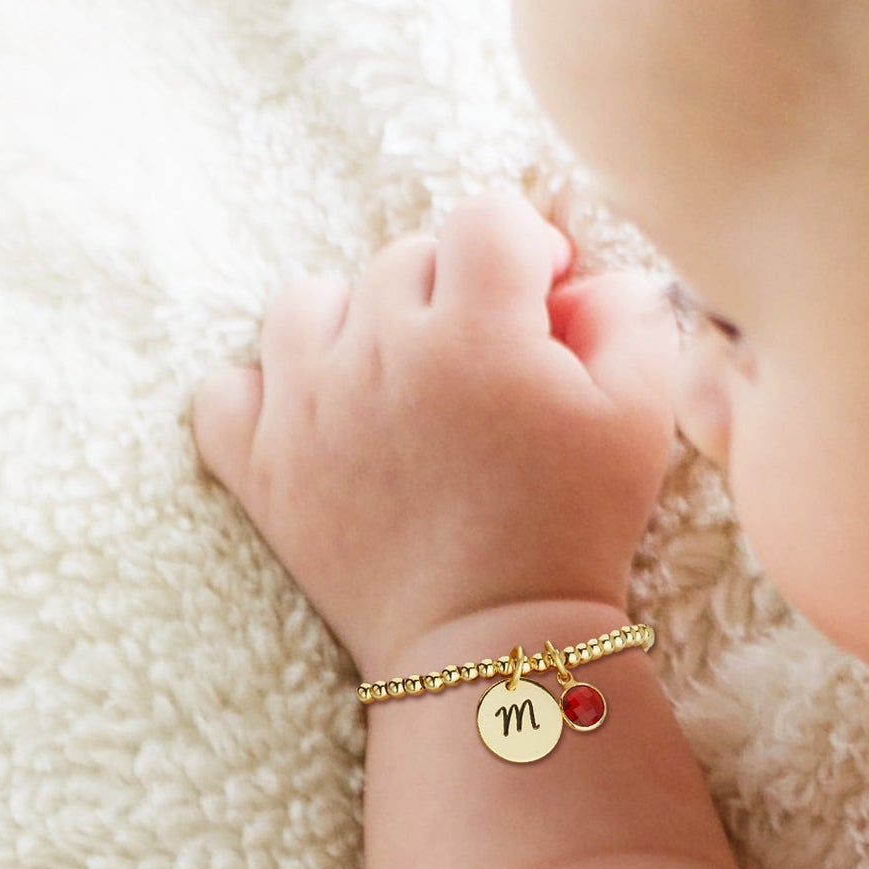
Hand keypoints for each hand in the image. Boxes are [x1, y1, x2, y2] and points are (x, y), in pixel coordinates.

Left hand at [192, 195, 679, 681]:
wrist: (496, 651)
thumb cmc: (576, 533)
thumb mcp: (640, 420)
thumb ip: (630, 318)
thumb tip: (588, 277)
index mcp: (477, 331)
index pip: (486, 217)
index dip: (524, 246)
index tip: (539, 299)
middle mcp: (379, 354)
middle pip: (404, 258)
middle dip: (453, 293)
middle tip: (484, 366)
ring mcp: (307, 409)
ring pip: (309, 303)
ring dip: (355, 322)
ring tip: (396, 379)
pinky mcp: (262, 469)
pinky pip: (227, 389)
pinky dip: (265, 391)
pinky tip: (317, 417)